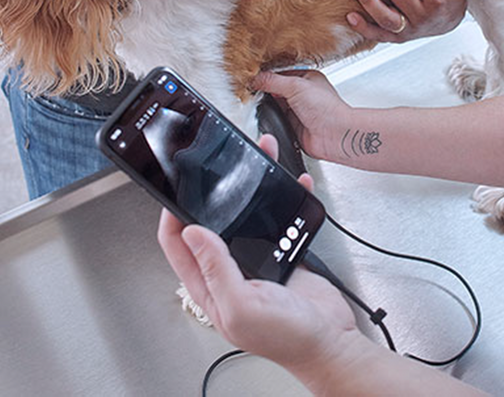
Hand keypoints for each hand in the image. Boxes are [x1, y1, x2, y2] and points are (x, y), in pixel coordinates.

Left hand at [157, 134, 357, 379]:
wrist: (331, 343)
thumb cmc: (287, 338)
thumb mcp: (242, 307)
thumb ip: (216, 269)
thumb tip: (191, 233)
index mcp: (208, 283)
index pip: (176, 243)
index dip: (172, 213)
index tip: (177, 188)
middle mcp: (226, 268)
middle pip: (209, 220)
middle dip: (213, 189)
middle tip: (219, 164)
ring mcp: (253, 258)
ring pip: (244, 213)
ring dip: (252, 186)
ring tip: (259, 160)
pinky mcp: (280, 251)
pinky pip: (277, 217)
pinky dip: (285, 199)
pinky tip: (293, 185)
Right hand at [252, 71, 349, 160]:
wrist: (335, 135)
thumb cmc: (327, 109)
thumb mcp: (296, 86)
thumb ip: (273, 81)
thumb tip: (255, 78)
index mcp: (307, 78)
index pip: (280, 73)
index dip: (266, 75)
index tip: (252, 77)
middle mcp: (303, 94)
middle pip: (276, 89)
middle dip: (265, 90)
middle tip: (250, 88)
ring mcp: (298, 111)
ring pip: (275, 105)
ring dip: (267, 105)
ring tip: (256, 102)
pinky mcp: (293, 126)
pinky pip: (276, 120)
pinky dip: (270, 119)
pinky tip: (266, 116)